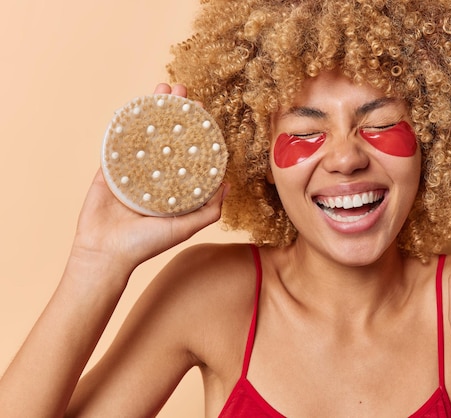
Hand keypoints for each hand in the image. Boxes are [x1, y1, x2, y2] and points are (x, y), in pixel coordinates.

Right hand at [70, 84, 226, 276]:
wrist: (105, 253)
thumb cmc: (146, 244)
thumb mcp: (185, 227)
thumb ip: (208, 210)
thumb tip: (227, 184)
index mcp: (173, 185)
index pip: (187, 150)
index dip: (195, 130)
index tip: (202, 111)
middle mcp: (155, 174)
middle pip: (166, 134)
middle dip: (175, 110)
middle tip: (181, 89)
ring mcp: (132, 168)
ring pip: (144, 132)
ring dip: (152, 108)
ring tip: (162, 88)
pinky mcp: (109, 168)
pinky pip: (118, 141)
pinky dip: (126, 122)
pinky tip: (135, 105)